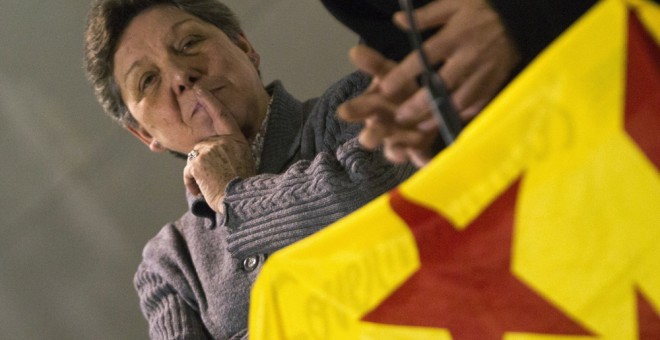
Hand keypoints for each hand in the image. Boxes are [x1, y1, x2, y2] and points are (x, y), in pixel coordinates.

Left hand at [183, 87, 255, 212]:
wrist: (240, 200)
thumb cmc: (244, 187)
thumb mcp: (243, 163)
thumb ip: (229, 153)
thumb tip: (212, 156)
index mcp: (237, 140)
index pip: (222, 115)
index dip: (210, 101)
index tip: (199, 89)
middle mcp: (222, 141)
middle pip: (203, 146)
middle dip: (202, 164)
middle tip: (214, 180)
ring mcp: (209, 149)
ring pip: (194, 160)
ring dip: (197, 176)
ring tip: (210, 188)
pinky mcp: (197, 162)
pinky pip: (188, 172)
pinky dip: (191, 183)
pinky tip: (201, 191)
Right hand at [338, 45, 438, 167]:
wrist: (427, 108)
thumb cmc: (402, 91)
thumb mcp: (391, 73)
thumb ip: (374, 65)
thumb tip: (354, 51)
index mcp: (375, 107)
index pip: (363, 107)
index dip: (354, 110)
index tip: (343, 113)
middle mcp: (384, 127)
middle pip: (375, 133)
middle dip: (372, 136)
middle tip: (367, 139)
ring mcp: (402, 141)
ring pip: (395, 149)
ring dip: (396, 150)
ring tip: (399, 152)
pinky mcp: (420, 151)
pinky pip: (421, 158)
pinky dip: (422, 160)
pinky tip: (425, 163)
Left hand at [339, 0, 520, 166]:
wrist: (520, 16)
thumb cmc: (481, 9)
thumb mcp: (454, 4)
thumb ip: (427, 15)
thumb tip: (398, 20)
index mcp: (455, 36)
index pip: (425, 57)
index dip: (404, 74)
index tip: (385, 87)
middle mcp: (469, 56)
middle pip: (441, 86)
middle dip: (419, 104)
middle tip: (400, 116)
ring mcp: (484, 71)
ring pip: (460, 100)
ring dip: (439, 115)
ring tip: (420, 126)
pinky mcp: (496, 81)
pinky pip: (479, 103)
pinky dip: (464, 114)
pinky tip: (449, 121)